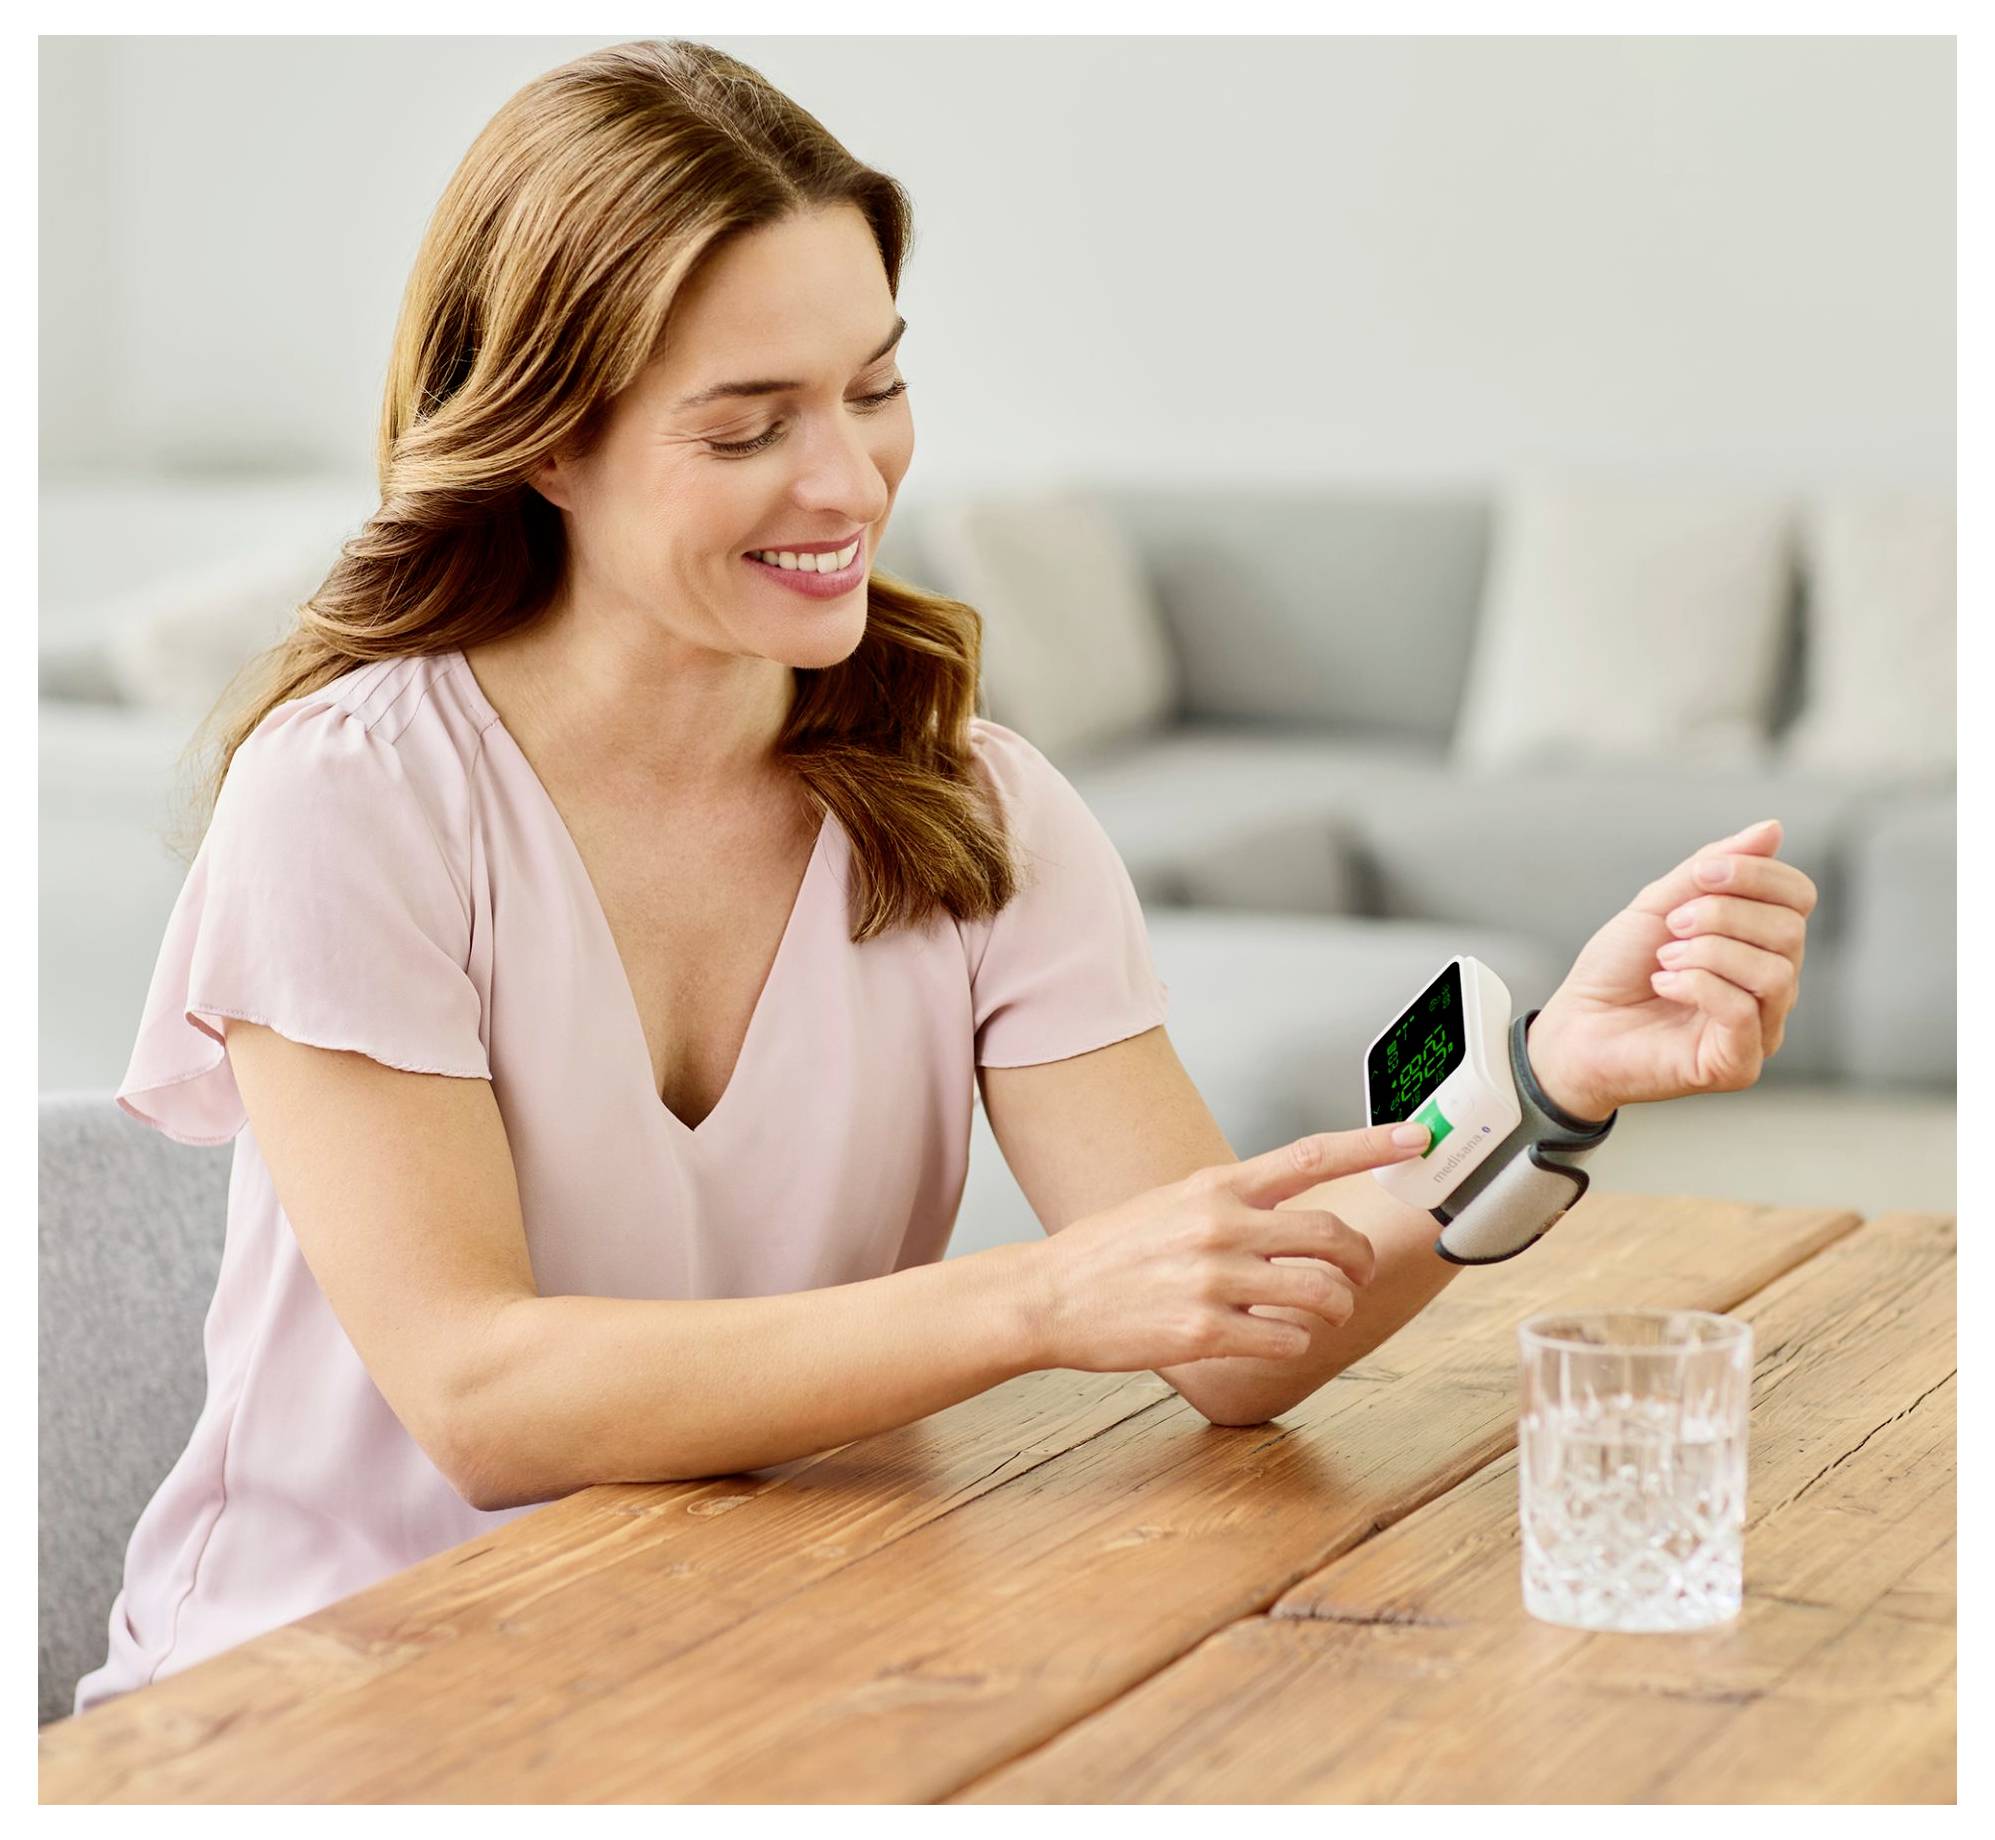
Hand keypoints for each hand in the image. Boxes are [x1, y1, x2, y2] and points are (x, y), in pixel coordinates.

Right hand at [1022, 1124, 1432, 1371]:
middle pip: (1332, 1235)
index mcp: (1215, 1186)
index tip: (1418, 1137)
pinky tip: (1273, 1339)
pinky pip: (1286, 1340)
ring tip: (1323, 1313)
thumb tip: (1291, 1215)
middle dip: (1360, 1259)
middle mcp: (1220, 1226)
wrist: (1048, 1295)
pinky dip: (1295, 1343)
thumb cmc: (1111, 1251)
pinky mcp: (1204, 1331)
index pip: (1310, 1155)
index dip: (1372, 1144)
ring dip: (1336, 1308)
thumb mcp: (1172, 1204)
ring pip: (1322, 1293)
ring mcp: (1214, 1280)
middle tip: (1357, 1273)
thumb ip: (1232, 1204)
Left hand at [1527, 817, 1817, 1121]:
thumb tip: (1772, 828)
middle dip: (1723, 913)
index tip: (1699, 876)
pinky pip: (1744, 1011)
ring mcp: (1760, 1030)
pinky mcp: (1738, 1065)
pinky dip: (1698, 985)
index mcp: (1760, 945)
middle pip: (1790, 930)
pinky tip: (1665, 985)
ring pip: (1776, 972)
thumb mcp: (1660, 904)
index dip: (1756, 874)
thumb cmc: (1616, 968)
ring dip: (1709, 951)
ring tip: (1665, 959)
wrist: (1574, 1026)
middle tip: (1672, 926)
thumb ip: (1713, 868)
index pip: (1798, 897)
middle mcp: (1772, 988)